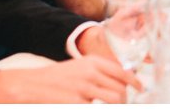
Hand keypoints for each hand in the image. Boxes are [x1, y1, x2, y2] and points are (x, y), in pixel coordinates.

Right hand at [0, 55, 139, 103]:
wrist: (29, 85)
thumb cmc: (53, 79)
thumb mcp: (76, 69)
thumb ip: (96, 73)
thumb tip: (118, 83)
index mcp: (90, 62)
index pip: (121, 71)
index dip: (133, 82)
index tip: (140, 88)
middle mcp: (90, 73)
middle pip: (120, 90)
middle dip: (124, 101)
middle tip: (123, 104)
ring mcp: (84, 89)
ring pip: (114, 101)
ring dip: (117, 106)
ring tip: (112, 106)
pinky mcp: (78, 103)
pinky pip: (98, 108)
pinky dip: (101, 108)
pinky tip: (92, 106)